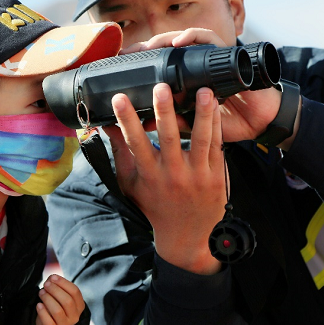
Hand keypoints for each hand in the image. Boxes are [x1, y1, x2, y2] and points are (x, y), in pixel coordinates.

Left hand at [35, 274, 85, 324]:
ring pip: (57, 311)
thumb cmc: (55, 304)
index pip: (75, 292)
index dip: (63, 283)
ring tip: (41, 293)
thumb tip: (51, 278)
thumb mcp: (59, 294)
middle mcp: (75, 317)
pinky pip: (48, 321)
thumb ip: (56, 284)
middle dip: (55, 290)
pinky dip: (42, 311)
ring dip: (48, 299)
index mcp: (79, 306)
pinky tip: (39, 305)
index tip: (53, 277)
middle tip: (45, 285)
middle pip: (67, 301)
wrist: (47, 323)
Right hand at [103, 82, 225, 274]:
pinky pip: (217, 146)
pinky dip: (216, 125)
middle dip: (164, 112)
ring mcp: (197, 176)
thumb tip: (106, 126)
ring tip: (203, 91)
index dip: (126, 120)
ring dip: (202, 114)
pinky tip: (215, 107)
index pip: (135, 143)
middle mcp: (173, 175)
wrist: (187, 236)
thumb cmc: (155, 206)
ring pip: (200, 140)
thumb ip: (120, 153)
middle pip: (169, 138)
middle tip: (162, 88)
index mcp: (149, 175)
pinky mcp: (216, 176)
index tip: (119, 98)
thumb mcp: (131, 184)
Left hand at [123, 28, 294, 145]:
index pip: (159, 62)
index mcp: (187, 77)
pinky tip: (178, 42)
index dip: (141, 60)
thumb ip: (172, 121)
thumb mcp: (194, 124)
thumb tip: (142, 124)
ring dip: (165, 39)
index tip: (120, 64)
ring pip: (184, 38)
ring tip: (149, 45)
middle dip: (146, 46)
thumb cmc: (228, 121)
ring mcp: (211, 56)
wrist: (260, 121)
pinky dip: (192, 36)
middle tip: (128, 51)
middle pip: (167, 47)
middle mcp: (196, 63)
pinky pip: (209, 38)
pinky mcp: (226, 53)